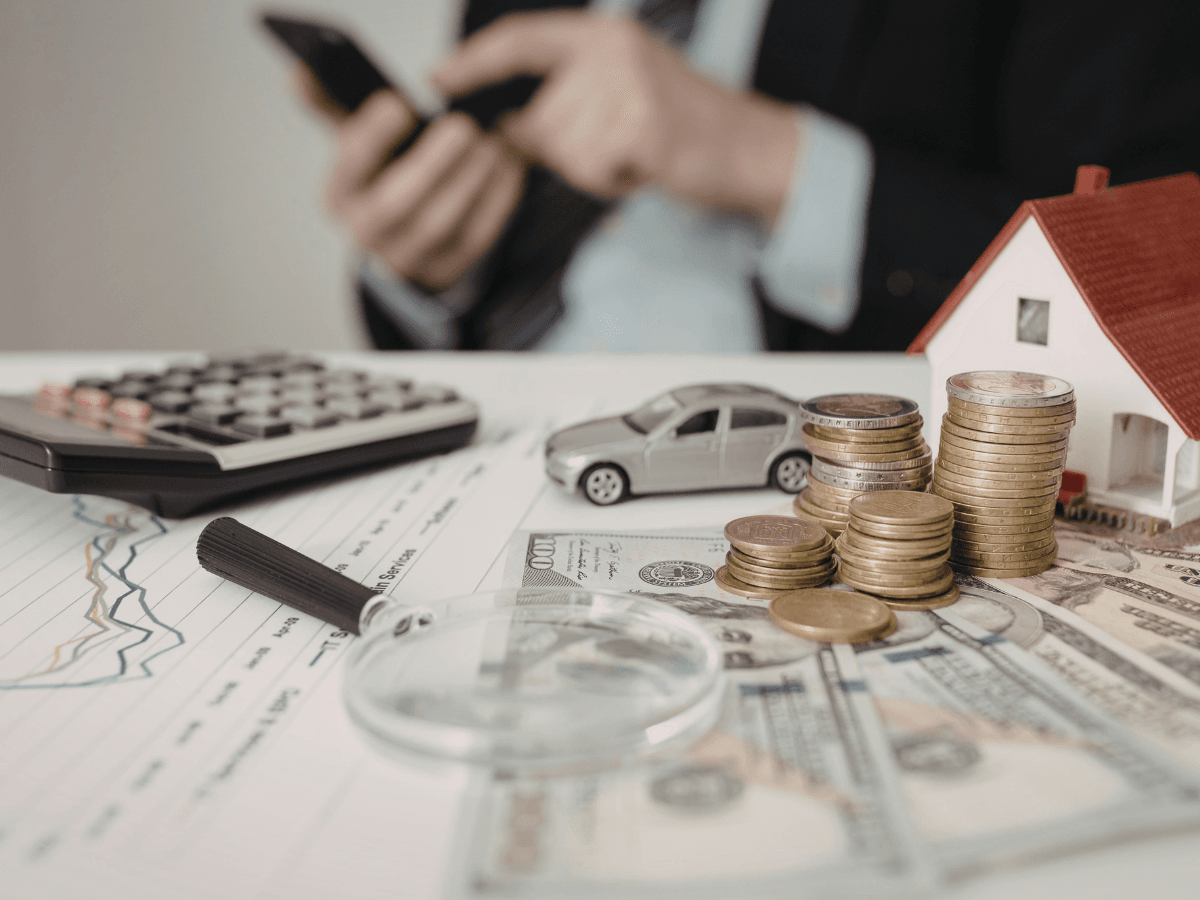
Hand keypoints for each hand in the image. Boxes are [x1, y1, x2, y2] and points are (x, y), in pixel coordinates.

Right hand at [294, 65, 524, 289]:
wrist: (408, 235)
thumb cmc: (385, 173)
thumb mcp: (359, 141)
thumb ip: (332, 104)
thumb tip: (298, 71)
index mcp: (340, 195)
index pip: (350, 165)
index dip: (374, 135)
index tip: (401, 104)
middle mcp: (367, 233)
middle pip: (397, 203)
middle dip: (431, 163)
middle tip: (463, 126)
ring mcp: (408, 257)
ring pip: (439, 224)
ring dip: (470, 180)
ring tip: (494, 142)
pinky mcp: (447, 269)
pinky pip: (475, 238)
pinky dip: (495, 201)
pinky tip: (509, 167)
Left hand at [433, 11, 798, 224]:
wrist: (749, 149)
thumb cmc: (682, 128)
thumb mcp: (617, 97)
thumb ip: (560, 101)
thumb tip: (502, 125)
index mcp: (603, 36)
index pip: (520, 38)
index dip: (474, 61)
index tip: (438, 80)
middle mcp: (613, 49)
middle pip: (537, 114)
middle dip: (562, 147)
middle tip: (612, 146)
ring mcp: (631, 84)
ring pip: (562, 147)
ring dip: (590, 167)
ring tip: (632, 153)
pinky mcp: (645, 124)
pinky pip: (590, 167)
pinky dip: (610, 180)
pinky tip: (641, 166)